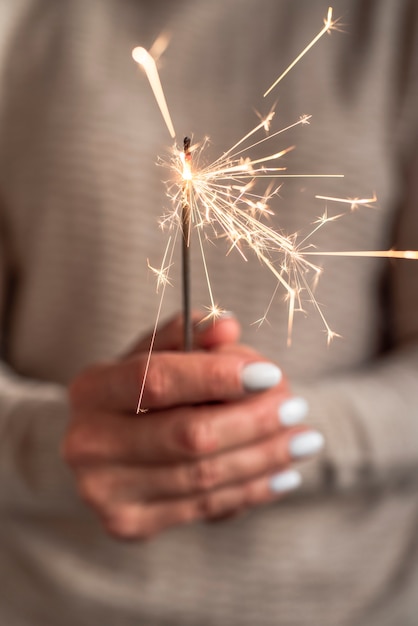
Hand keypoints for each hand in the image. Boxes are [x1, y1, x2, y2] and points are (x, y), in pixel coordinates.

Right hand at [63, 313, 322, 539]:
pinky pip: (204, 509)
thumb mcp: (155, 353)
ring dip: (264, 458)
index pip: (156, 380)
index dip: (217, 377)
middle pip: (188, 435)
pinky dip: (251, 491)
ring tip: (304, 441)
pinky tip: (283, 475)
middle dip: (254, 421)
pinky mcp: (129, 524)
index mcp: (93, 389)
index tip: (270, 374)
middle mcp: (88, 443)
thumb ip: (189, 334)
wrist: (101, 447)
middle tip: (297, 407)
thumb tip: (227, 326)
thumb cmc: (136, 392)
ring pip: (203, 477)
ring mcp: (105, 491)